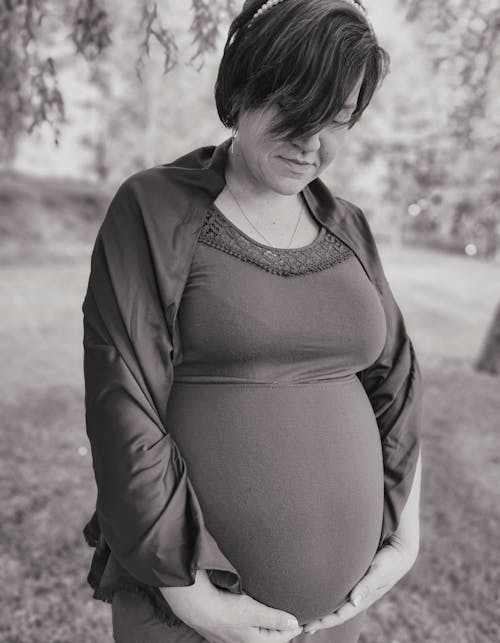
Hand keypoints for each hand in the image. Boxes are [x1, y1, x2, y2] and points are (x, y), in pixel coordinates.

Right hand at [160, 568, 302, 642]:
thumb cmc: (224, 610)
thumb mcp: (253, 612)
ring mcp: (233, 636)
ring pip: (256, 631)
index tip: (302, 620)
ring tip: (275, 613)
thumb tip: (294, 624)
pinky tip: (253, 611)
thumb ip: (274, 618)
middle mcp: (244, 642)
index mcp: (253, 642)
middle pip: (268, 636)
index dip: (292, 628)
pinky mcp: (225, 627)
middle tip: (291, 616)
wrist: (196, 606)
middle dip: (280, 628)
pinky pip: (245, 626)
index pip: (280, 639)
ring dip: (266, 624)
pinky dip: (253, 620)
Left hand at [302, 536, 418, 633]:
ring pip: (337, 604)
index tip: (309, 626)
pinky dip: (328, 597)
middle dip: (320, 620)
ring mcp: (356, 589)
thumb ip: (367, 585)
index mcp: (363, 599)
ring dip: (323, 610)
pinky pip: (339, 592)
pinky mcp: (355, 580)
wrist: (399, 552)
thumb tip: (354, 602)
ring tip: (307, 614)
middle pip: (336, 613)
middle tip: (301, 626)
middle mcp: (358, 597)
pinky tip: (319, 595)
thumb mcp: (378, 573)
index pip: (340, 615)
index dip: (324, 621)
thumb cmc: (389, 562)